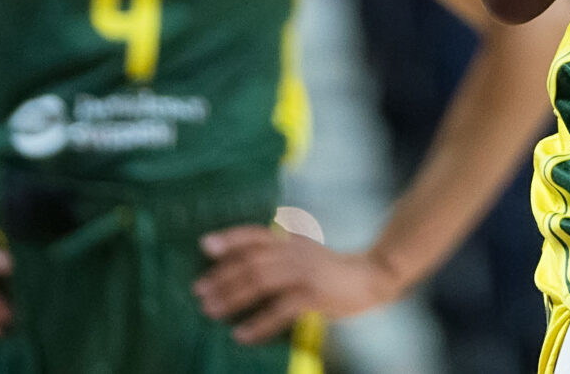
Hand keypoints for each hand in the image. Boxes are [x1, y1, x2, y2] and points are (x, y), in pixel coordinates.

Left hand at [194, 222, 403, 344]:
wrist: (372, 275)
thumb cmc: (334, 269)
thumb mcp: (306, 252)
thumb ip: (282, 251)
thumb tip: (247, 262)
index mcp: (291, 240)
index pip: (255, 235)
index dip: (230, 238)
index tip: (205, 246)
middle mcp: (294, 252)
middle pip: (251, 260)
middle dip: (222, 276)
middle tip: (198, 291)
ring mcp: (304, 272)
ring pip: (260, 281)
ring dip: (232, 297)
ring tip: (211, 311)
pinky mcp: (313, 294)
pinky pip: (280, 310)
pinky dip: (258, 323)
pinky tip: (242, 335)